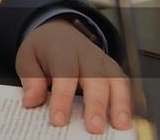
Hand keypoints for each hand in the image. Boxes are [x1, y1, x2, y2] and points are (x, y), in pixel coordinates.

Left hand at [15, 19, 131, 133]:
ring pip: (117, 80)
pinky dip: (131, 101)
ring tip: (120, 126)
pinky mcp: (114, 70)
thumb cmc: (45, 49)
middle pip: (96, 78)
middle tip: (94, 127)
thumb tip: (31, 101)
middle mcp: (87, 55)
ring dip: (121, 104)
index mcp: (63, 51)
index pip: (64, 74)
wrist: (59, 32)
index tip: (58, 120)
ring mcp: (104, 62)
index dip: (62, 98)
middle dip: (96, 104)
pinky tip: (130, 119)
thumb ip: (31, 79)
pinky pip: (126, 85)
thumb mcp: (28, 58)